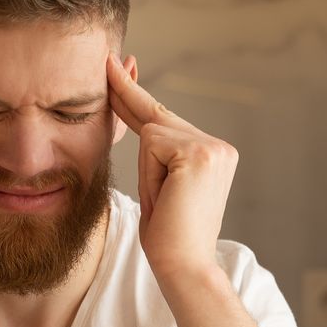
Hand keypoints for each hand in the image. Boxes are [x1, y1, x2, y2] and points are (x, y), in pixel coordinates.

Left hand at [106, 52, 236, 281]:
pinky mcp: (199, 153)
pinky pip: (152, 145)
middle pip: (157, 115)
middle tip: (108, 59)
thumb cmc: (168, 238)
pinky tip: (167, 197)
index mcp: (213, 153)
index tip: (120, 65)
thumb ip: (154, 152)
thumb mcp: (157, 186)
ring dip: (147, 171)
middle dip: (127, 97)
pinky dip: (149, 173)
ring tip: (165, 202)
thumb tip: (140, 121)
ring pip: (152, 133)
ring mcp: (212, 147)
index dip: (135, 94)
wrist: (184, 267)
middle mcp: (218, 146)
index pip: (165, 118)